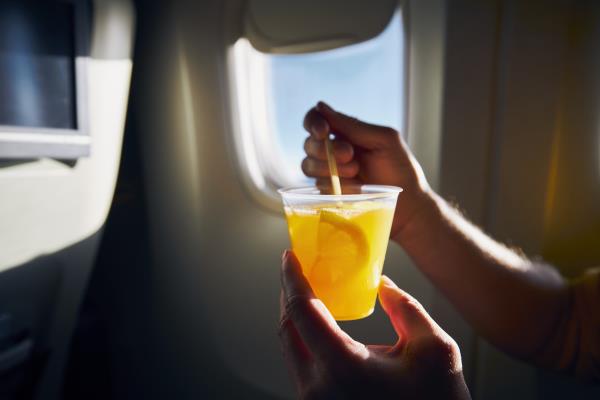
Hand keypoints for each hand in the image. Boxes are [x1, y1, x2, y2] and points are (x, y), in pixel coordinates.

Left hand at [279, 250, 469, 399]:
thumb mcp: (435, 350)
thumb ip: (407, 309)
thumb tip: (383, 284)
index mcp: (342, 368)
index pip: (302, 311)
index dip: (292, 278)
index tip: (289, 256)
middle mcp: (317, 388)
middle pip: (287, 330)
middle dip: (290, 295)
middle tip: (300, 270)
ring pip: (292, 349)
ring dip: (297, 318)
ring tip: (310, 293)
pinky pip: (302, 367)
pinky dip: (305, 339)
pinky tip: (319, 326)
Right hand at [302, 102, 432, 239]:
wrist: (409, 205)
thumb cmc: (400, 168)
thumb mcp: (383, 140)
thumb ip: (353, 125)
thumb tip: (320, 106)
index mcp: (345, 132)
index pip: (315, 119)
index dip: (313, 122)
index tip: (323, 132)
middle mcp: (333, 151)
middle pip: (309, 143)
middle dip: (325, 149)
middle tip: (350, 154)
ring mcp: (329, 174)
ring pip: (307, 165)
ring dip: (328, 167)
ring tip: (355, 172)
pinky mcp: (329, 194)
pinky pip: (317, 187)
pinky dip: (331, 185)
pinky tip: (352, 187)